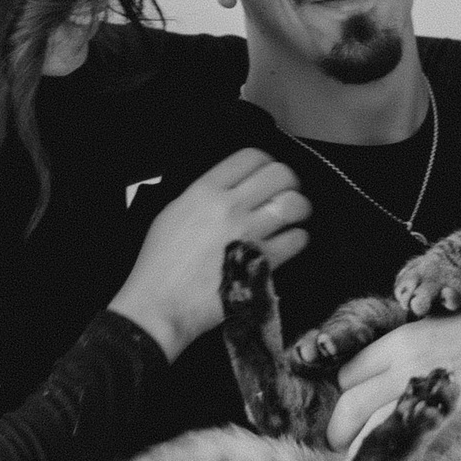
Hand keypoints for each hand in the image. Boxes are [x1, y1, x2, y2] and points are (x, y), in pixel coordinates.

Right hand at [111, 148, 309, 361]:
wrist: (161, 304)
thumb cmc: (160, 264)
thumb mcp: (173, 213)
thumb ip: (203, 196)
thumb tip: (229, 189)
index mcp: (205, 191)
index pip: (250, 157)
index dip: (266, 161)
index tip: (267, 172)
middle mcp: (229, 207)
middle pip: (279, 174)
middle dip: (288, 181)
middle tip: (287, 192)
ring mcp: (247, 234)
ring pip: (293, 205)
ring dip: (300, 208)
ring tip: (295, 215)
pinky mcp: (261, 262)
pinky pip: (296, 240)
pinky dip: (299, 238)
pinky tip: (292, 240)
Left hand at [325, 295, 460, 448]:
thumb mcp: (435, 331)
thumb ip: (403, 356)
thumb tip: (378, 386)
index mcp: (399, 341)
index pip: (346, 378)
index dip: (347, 399)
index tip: (354, 415)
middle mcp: (405, 366)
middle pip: (347, 408)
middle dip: (340, 432)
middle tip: (345, 447)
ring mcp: (428, 396)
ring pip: (370, 434)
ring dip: (362, 452)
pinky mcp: (452, 422)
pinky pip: (409, 448)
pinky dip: (399, 459)